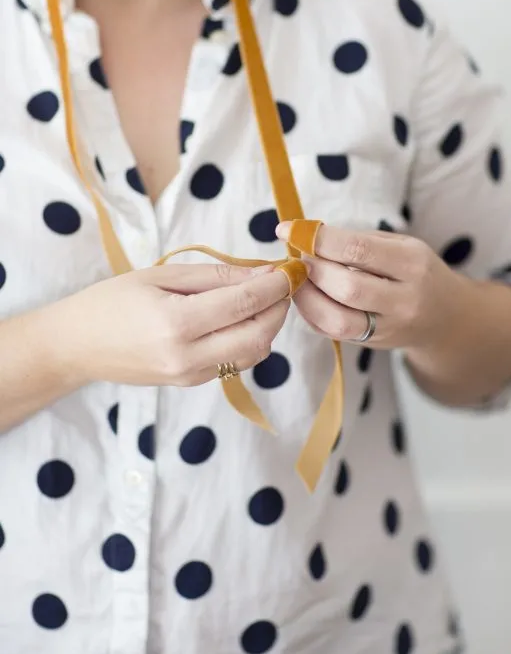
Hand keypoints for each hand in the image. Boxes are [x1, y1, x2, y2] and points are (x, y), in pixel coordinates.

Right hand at [46, 263, 290, 388]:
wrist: (77, 345)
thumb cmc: (113, 300)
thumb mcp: (162, 276)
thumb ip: (216, 275)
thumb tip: (263, 273)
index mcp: (176, 323)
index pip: (245, 303)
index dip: (276, 285)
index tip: (290, 269)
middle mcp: (187, 356)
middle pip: (259, 335)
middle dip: (279, 308)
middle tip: (282, 284)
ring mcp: (190, 376)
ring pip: (253, 353)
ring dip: (267, 325)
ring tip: (260, 298)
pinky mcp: (191, 384)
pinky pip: (235, 363)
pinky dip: (249, 339)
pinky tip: (238, 318)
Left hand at [275, 222, 469, 352]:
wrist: (446, 317)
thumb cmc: (415, 271)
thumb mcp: (401, 245)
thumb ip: (358, 241)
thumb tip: (306, 236)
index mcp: (412, 263)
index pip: (358, 249)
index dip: (318, 239)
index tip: (289, 230)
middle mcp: (404, 299)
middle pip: (347, 288)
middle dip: (313, 270)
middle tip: (300, 258)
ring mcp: (390, 328)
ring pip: (338, 320)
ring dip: (307, 298)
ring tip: (299, 280)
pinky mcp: (374, 345)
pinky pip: (334, 334)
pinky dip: (312, 315)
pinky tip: (308, 298)